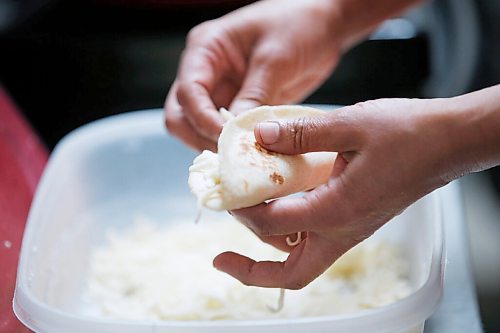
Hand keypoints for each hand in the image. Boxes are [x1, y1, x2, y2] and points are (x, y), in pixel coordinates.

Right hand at [164, 0, 342, 150]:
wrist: (325, 25)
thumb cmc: (300, 25)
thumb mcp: (276, 58)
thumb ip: (255, 95)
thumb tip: (237, 132)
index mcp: (206, 49)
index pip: (188, 91)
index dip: (202, 119)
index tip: (226, 137)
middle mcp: (207, 72)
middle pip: (182, 115)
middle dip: (201, 136)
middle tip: (231, 153)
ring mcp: (221, 91)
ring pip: (198, 128)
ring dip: (215, 145)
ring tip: (243, 157)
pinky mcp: (239, 107)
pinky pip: (226, 132)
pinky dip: (234, 145)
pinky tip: (253, 153)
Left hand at [212, 95, 497, 288]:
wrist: (449, 142)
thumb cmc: (409, 134)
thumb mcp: (350, 124)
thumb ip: (301, 133)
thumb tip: (260, 136)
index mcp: (337, 210)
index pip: (273, 223)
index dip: (242, 209)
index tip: (223, 192)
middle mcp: (343, 230)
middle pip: (291, 274)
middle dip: (252, 271)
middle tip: (222, 257)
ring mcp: (350, 229)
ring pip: (302, 260)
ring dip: (269, 251)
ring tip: (245, 224)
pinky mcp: (355, 219)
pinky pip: (315, 240)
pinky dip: (289, 234)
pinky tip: (278, 206)